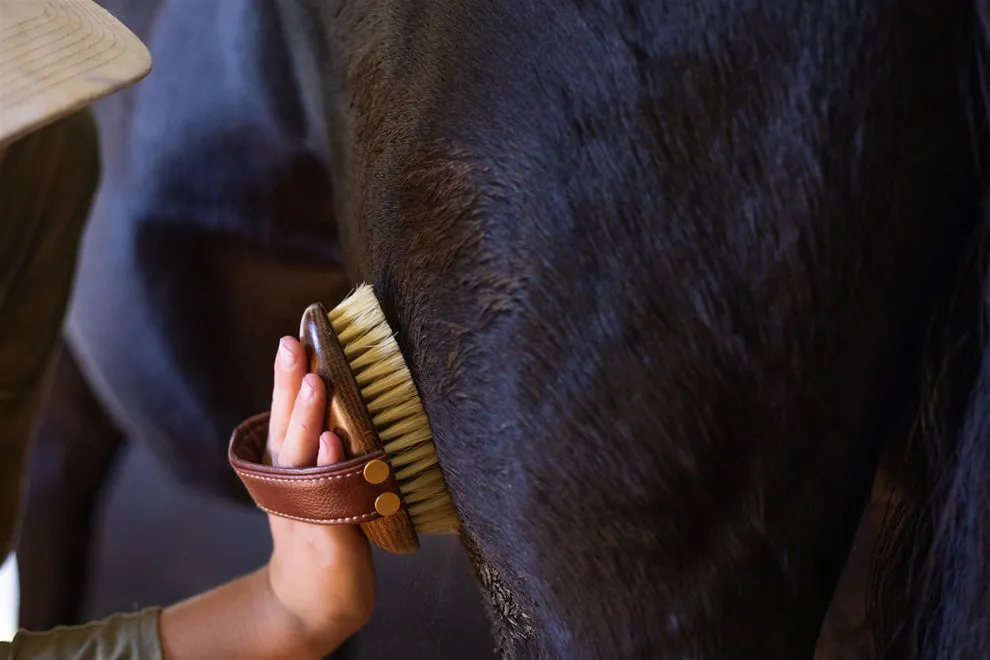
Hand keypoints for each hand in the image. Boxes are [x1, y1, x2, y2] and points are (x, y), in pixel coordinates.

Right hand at [265, 336, 375, 648]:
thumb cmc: (324, 528)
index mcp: (288, 463)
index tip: (297, 333)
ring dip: (306, 417)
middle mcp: (289, 480)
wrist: (314, 598)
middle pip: (285, 424)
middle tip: (294, 344)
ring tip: (313, 383)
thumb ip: (324, 440)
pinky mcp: (326, 534)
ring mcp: (303, 507)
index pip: (284, 411)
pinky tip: (333, 442)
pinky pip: (326, 497)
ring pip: (300, 455)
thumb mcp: (319, 479)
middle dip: (288, 383)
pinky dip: (329, 468)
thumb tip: (342, 387)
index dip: (287, 374)